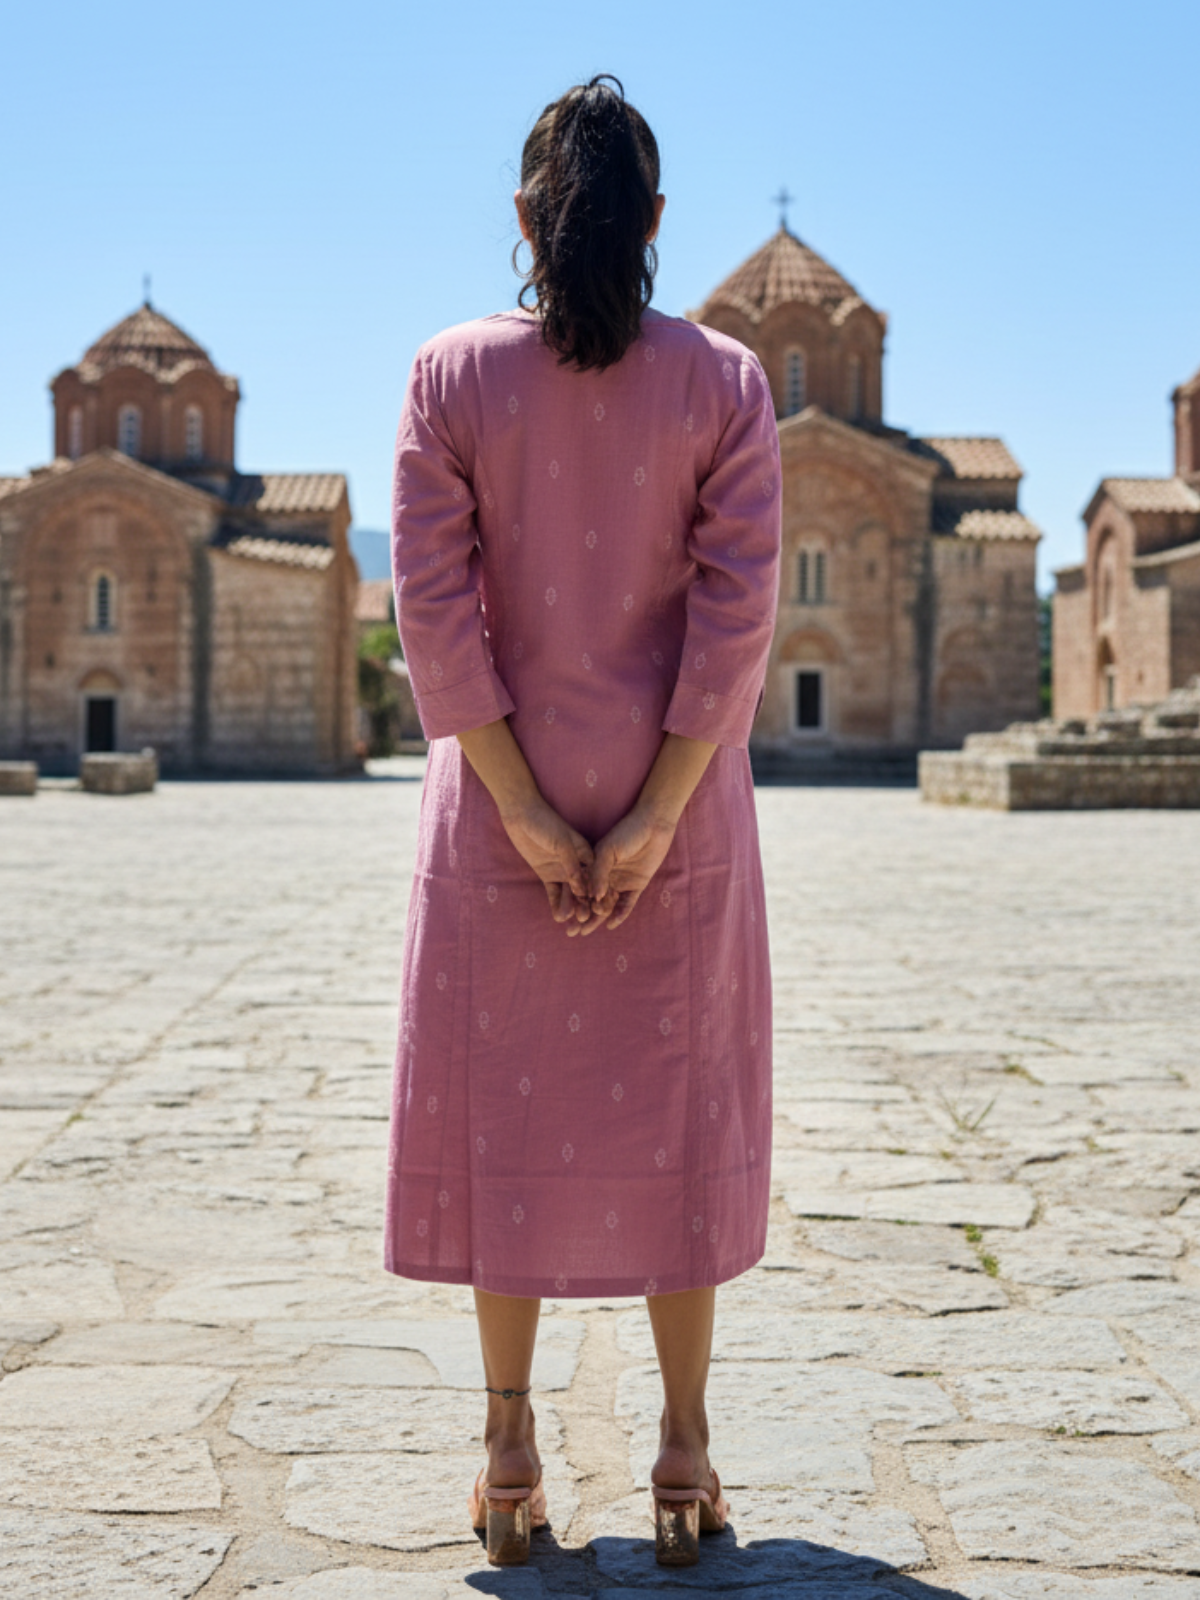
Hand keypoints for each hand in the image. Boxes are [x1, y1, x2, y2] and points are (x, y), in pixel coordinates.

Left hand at [499, 796, 594, 924]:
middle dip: (585, 906)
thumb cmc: (545, 823)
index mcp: (586, 854)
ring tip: (572, 925)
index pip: (596, 877)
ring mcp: (562, 870)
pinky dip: (557, 904)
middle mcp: (577, 864)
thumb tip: (582, 888)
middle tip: (584, 922)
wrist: (522, 814)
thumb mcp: (561, 842)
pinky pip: (554, 892)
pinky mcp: (547, 874)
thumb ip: (571, 865)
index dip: (600, 894)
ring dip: (572, 908)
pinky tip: (559, 917)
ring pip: (570, 894)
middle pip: (584, 889)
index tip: (602, 910)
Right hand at [570, 802, 676, 935]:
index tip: (565, 916)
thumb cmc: (627, 833)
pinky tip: (611, 924)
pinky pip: (627, 903)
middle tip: (573, 931)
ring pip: (607, 904)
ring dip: (598, 918)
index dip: (573, 901)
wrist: (653, 825)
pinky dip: (620, 913)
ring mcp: (621, 881)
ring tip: (587, 931)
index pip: (582, 887)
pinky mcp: (637, 885)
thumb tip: (593, 898)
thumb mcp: (608, 851)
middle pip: (592, 899)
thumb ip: (599, 874)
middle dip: (583, 915)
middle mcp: (606, 875)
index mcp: (594, 864)